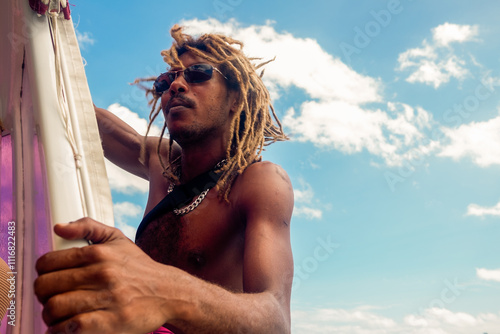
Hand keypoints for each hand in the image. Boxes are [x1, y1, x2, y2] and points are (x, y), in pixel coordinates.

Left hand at [34, 218, 169, 333]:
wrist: (169, 292)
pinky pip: (72, 328)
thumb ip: (88, 228)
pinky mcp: (111, 322)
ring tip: (57, 315)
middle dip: (42, 295)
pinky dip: (61, 330)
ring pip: (55, 308)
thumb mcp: (118, 239)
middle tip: (50, 298)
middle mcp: (101, 274)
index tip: (48, 279)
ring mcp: (106, 299)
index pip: (48, 262)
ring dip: (50, 315)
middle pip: (46, 286)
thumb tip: (59, 227)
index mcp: (98, 253)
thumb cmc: (140, 268)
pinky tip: (65, 327)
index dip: (42, 273)